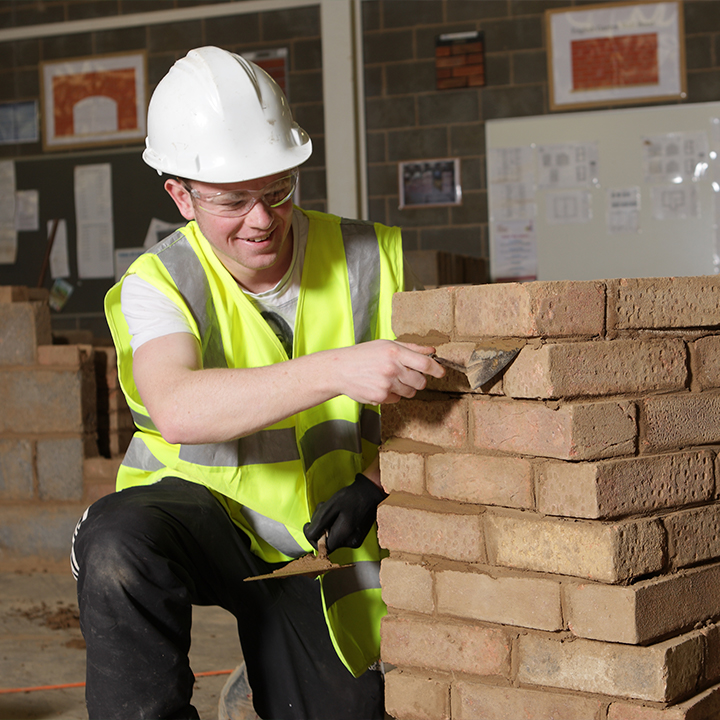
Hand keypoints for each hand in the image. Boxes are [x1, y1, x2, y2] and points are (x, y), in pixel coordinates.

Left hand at [303, 474, 387, 553]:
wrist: (371, 492)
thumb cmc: (351, 497)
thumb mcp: (331, 506)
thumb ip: (319, 523)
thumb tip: (309, 534)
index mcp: (344, 535)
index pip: (321, 546)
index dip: (312, 536)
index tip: (309, 524)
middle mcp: (351, 543)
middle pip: (326, 542)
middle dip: (320, 527)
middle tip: (322, 510)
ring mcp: (355, 541)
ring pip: (333, 538)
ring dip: (328, 526)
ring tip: (332, 510)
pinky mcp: (357, 538)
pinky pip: (340, 536)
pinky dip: (336, 527)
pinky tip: (339, 515)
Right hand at [330, 340, 444, 405]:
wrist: (340, 370)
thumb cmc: (363, 355)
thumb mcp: (386, 345)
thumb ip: (411, 348)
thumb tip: (432, 351)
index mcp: (395, 352)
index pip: (425, 363)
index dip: (437, 369)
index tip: (441, 372)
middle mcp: (392, 368)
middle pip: (421, 382)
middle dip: (419, 380)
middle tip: (408, 376)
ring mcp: (386, 384)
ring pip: (410, 392)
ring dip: (405, 388)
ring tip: (390, 379)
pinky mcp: (380, 397)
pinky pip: (397, 399)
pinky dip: (392, 394)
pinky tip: (380, 386)